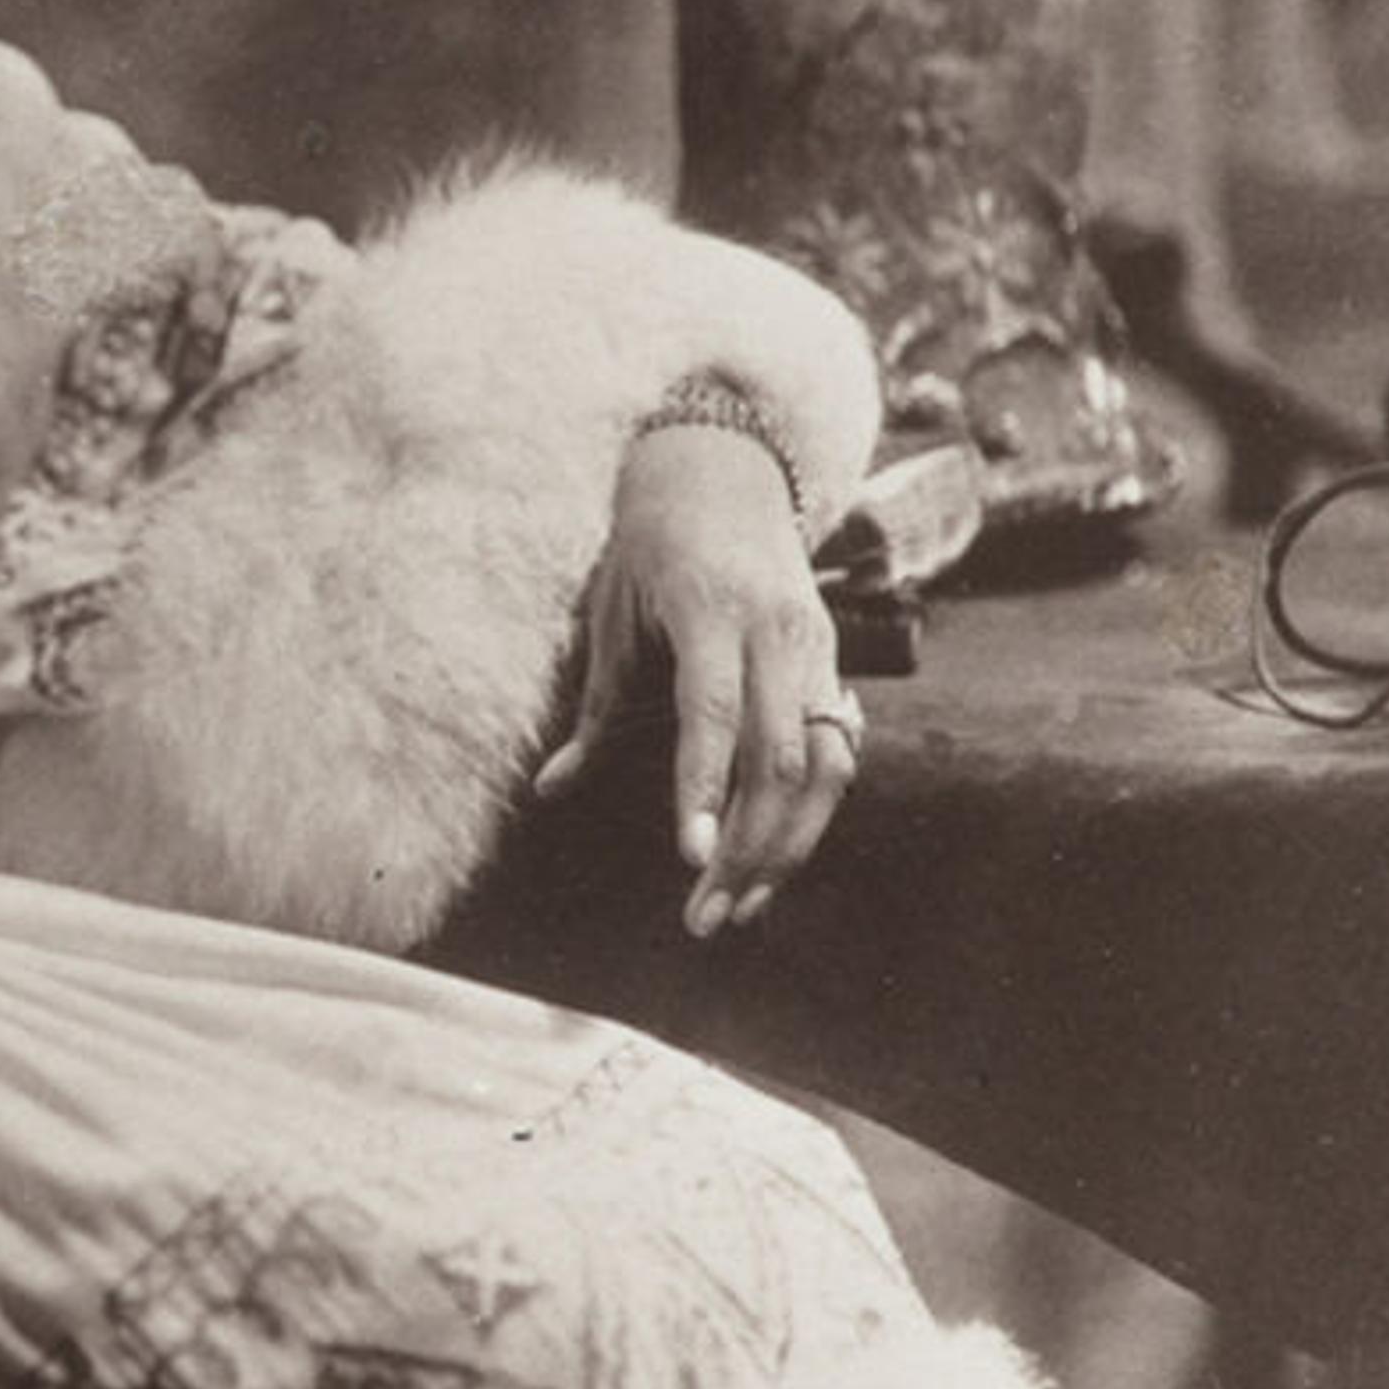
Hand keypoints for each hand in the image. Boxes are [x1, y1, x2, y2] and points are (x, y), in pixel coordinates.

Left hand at [532, 423, 857, 934]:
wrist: (722, 470)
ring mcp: (817, 649)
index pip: (712, 717)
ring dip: (786, 848)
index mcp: (712, 613)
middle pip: (780, 761)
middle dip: (748, 850)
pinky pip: (838, 754)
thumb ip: (593, 714)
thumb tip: (550, 790)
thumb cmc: (650, 547)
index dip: (705, 792)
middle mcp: (778, 634)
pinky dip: (809, 816)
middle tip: (704, 919)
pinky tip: (773, 862)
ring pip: (825, 768)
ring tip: (738, 908)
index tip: (692, 860)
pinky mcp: (835, 663)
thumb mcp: (611, 618)